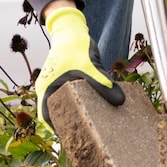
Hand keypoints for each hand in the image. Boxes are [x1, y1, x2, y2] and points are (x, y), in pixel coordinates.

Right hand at [35, 7, 124, 129]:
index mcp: (47, 87)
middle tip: (85, 136)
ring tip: (92, 126)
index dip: (57, 129)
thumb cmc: (74, 45)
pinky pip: (72, 97)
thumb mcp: (90, 66)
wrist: (72, 28)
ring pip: (65, 105)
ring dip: (76, 114)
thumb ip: (103, 84)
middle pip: (56, 113)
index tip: (72, 138)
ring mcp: (57, 85)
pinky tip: (95, 109)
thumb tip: (120, 101)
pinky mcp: (67, 81)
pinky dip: (81, 104)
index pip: (47, 115)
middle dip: (68, 124)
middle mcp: (49, 88)